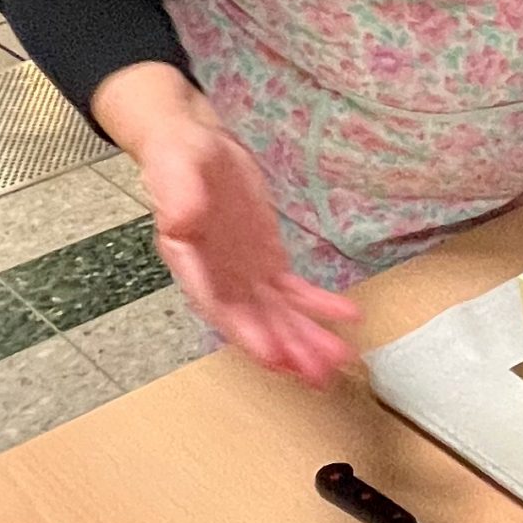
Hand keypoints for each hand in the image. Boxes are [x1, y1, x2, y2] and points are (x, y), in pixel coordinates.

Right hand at [92, 63, 359, 386]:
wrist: (195, 147)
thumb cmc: (177, 156)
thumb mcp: (174, 167)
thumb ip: (177, 196)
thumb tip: (179, 223)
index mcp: (191, 260)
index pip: (218, 304)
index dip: (246, 332)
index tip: (274, 356)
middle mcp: (218, 276)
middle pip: (254, 321)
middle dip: (286, 349)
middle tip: (319, 375)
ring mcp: (244, 273)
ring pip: (278, 314)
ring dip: (307, 338)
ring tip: (340, 358)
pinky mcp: (265, 260)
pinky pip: (294, 290)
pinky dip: (319, 304)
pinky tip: (347, 314)